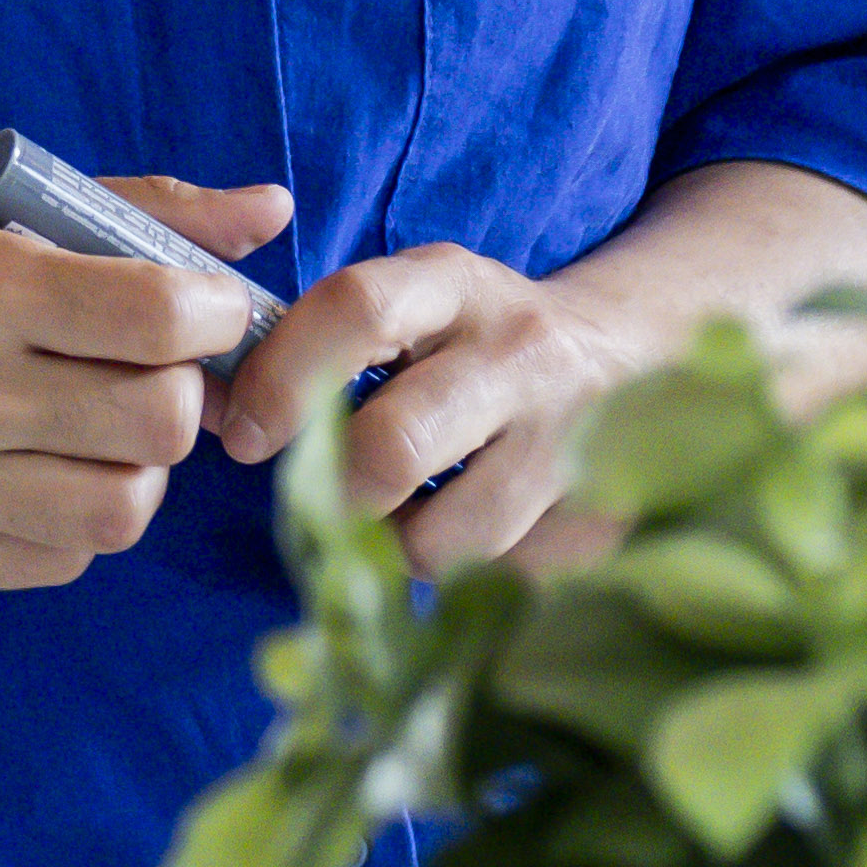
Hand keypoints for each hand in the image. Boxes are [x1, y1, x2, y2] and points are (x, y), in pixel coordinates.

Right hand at [0, 173, 291, 593]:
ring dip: (133, 463)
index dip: (210, 310)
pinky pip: (61, 558)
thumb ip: (129, 208)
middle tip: (145, 366)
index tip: (194, 304)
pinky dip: (75, 518)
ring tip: (95, 425)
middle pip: (159, 421)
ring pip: (122, 508)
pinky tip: (38, 467)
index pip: (158, 314)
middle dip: (179, 389)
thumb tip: (270, 210)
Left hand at [207, 238, 671, 575]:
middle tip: (325, 499)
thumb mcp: (417, 303)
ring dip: (402, 546)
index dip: (282, 379)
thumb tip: (231, 414)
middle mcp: (518, 353)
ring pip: (447, 538)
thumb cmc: (478, 339)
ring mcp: (571, 438)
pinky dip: (472, 573)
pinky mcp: (604, 516)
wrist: (634, 353)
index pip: (354, 310)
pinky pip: (503, 580)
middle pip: (394, 446)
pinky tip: (476, 532)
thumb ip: (328, 339)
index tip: (246, 435)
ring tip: (405, 517)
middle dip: (338, 490)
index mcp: (453, 286)